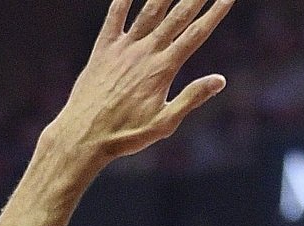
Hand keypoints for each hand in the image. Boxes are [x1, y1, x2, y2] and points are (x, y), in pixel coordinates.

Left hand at [52, 0, 235, 164]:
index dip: (214, 13)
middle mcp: (145, 52)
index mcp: (163, 70)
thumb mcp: (164, 123)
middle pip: (176, 17)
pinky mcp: (103, 48)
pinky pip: (115, 15)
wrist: (84, 134)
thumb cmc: (126, 135)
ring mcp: (123, 48)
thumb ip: (191, 98)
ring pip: (149, 11)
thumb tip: (219, 80)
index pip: (196, 35)